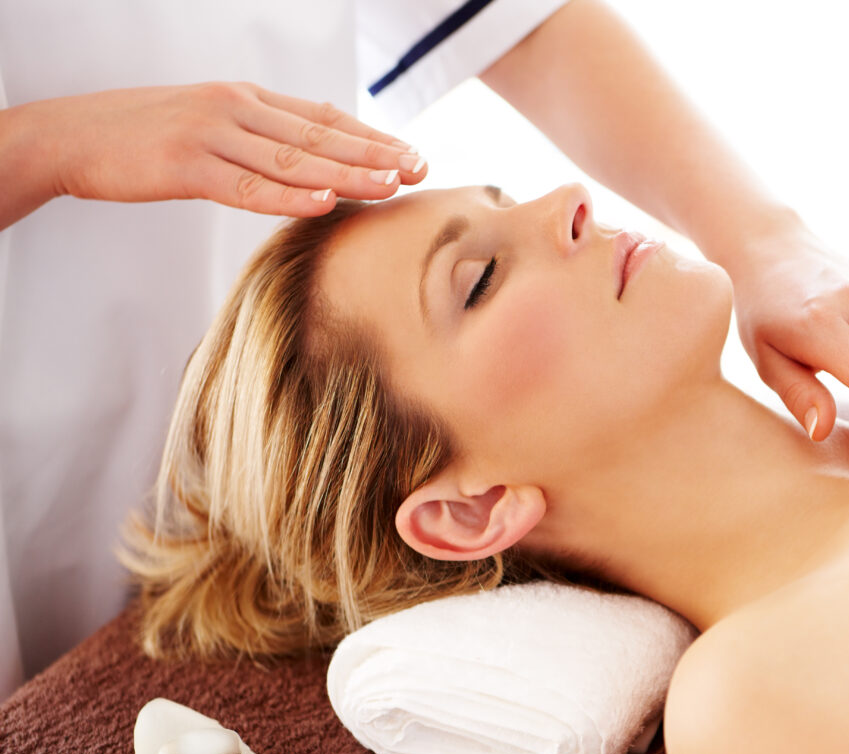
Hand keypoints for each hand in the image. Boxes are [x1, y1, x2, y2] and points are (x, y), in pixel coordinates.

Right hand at [14, 82, 425, 217]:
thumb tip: (307, 161)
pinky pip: (247, 187)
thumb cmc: (142, 137)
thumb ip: (256, 137)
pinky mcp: (185, 167)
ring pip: (293, 161)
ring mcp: (211, 135)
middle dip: (374, 154)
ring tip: (392, 186)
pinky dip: (289, 197)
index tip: (411, 154)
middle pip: (319, 136)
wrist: (70, 136)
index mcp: (245, 98)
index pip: (322, 118)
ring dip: (347, 174)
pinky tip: (327, 203)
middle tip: (421, 169)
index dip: (370, 137)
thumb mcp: (208, 124)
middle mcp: (236, 109)